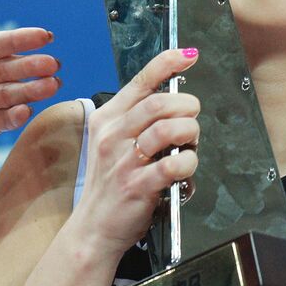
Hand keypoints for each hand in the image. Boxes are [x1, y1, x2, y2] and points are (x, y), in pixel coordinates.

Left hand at [0, 27, 60, 177]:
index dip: (22, 39)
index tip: (44, 36)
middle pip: (12, 67)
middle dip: (34, 65)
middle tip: (52, 64)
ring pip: (16, 92)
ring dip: (35, 88)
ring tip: (51, 85)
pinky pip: (8, 119)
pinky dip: (18, 115)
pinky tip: (25, 110)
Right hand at [72, 48, 200, 256]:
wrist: (93, 229)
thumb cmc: (111, 183)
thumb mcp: (115, 143)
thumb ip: (140, 121)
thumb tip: (178, 103)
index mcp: (108, 118)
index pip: (140, 81)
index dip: (167, 63)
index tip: (189, 55)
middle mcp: (112, 134)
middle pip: (159, 103)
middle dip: (186, 107)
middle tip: (192, 119)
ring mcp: (122, 160)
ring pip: (167, 129)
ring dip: (190, 133)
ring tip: (190, 144)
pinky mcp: (136, 185)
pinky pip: (171, 165)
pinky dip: (187, 163)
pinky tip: (185, 168)